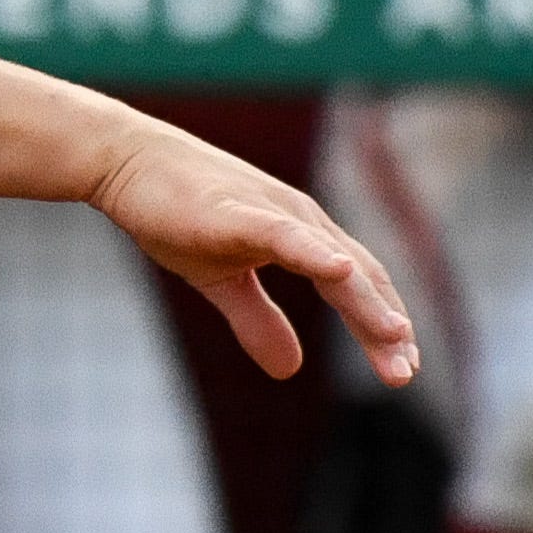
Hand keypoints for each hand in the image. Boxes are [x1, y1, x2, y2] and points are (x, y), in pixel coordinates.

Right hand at [86, 121, 417, 387]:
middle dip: (384, 326)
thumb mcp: (220, 281)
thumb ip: (258, 321)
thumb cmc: (176, 213)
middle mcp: (300, 220)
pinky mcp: (239, 213)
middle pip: (359, 277)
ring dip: (366, 302)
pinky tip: (339, 271)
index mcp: (301, 236)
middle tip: (404, 372)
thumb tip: (291, 370)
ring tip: (395, 335)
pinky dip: (316, 254)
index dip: (380, 325)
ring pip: (333, 261)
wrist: (127, 161)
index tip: (402, 368)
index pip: (356, 285)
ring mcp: (273, 213)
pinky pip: (285, 236)